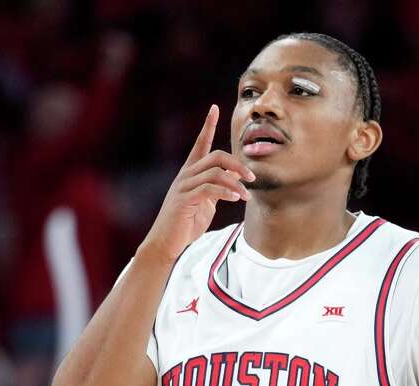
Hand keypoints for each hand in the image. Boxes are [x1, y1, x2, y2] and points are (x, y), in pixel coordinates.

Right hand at [138, 105, 253, 264]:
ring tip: (245, 195)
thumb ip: (215, 190)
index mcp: (190, 174)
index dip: (207, 126)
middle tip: (251, 177)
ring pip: (214, 172)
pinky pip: (209, 189)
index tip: (214, 108)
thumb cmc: (185, 225)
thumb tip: (232, 182)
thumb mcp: (204, 204)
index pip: (200, 144)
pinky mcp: (184, 200)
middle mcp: (185, 176)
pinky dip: (225, 192)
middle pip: (215, 156)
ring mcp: (183, 187)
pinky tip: (235, 198)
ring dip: (235, 182)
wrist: (166, 244)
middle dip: (236, 164)